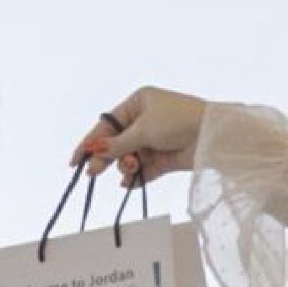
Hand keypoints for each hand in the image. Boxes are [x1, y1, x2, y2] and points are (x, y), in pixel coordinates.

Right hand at [71, 86, 208, 184]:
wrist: (211, 135)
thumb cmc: (178, 121)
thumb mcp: (143, 130)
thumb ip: (117, 144)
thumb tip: (93, 152)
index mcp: (137, 103)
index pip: (107, 125)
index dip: (90, 143)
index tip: (75, 162)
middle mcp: (144, 121)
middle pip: (116, 144)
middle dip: (107, 158)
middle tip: (94, 174)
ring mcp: (154, 141)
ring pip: (129, 159)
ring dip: (126, 166)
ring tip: (131, 168)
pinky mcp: (164, 159)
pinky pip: (143, 171)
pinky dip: (137, 178)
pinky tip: (130, 183)